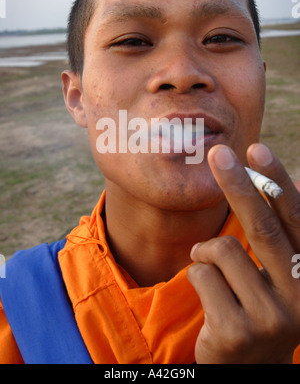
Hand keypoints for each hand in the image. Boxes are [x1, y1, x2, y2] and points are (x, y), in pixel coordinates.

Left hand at [187, 143, 299, 363]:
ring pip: (221, 251)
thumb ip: (281, 238)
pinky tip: (209, 298)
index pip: (294, 220)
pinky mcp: (237, 332)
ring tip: (213, 272)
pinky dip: (196, 274)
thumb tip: (290, 183)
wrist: (249, 370)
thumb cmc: (260, 309)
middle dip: (237, 184)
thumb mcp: (279, 276)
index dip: (276, 181)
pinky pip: (201, 275)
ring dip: (206, 252)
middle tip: (217, 153)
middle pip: (261, 227)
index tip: (256, 149)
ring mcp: (270, 318)